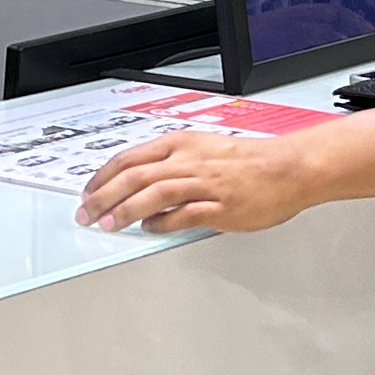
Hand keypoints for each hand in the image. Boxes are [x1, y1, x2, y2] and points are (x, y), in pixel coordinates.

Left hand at [77, 127, 331, 234]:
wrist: (287, 168)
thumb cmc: (249, 161)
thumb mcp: (202, 150)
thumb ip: (172, 165)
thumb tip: (143, 188)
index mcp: (180, 144)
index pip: (129, 158)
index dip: (102, 177)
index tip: (88, 192)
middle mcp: (187, 161)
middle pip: (133, 176)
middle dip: (103, 196)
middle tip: (87, 213)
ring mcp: (203, 183)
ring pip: (152, 194)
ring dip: (124, 210)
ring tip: (108, 224)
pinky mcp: (219, 206)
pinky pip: (183, 215)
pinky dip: (162, 223)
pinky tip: (149, 230)